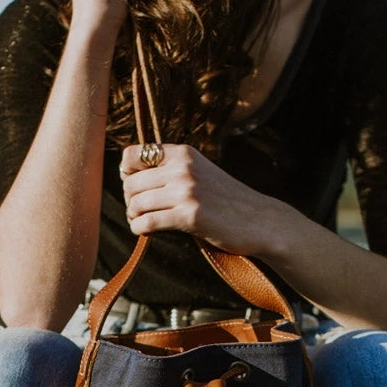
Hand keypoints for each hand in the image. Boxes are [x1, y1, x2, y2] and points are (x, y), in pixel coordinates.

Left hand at [119, 144, 280, 256]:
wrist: (260, 220)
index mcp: (183, 153)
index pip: (132, 155)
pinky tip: (145, 233)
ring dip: (134, 217)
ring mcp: (187, 191)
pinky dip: (140, 229)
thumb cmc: (227, 201)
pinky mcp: (189, 216)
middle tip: (139, 212)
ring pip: (136, 203)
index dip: (126, 174)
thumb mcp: (200, 173)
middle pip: (130, 183)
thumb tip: (131, 180)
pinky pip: (147, 222)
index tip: (136, 188)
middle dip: (130, 201)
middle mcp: (183, 168)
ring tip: (142, 222)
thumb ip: (172, 170)